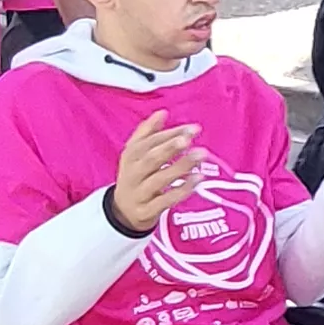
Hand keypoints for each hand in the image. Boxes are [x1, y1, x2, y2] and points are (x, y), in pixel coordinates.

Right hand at [107, 112, 208, 233]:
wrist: (123, 212)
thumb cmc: (135, 177)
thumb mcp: (135, 154)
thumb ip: (148, 132)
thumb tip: (162, 112)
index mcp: (130, 156)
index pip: (149, 142)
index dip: (170, 134)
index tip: (192, 129)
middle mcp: (132, 174)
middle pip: (151, 159)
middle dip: (170, 147)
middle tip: (189, 139)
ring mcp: (139, 194)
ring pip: (159, 179)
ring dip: (181, 167)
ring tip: (200, 156)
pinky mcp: (147, 211)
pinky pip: (166, 200)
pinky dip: (182, 190)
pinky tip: (197, 179)